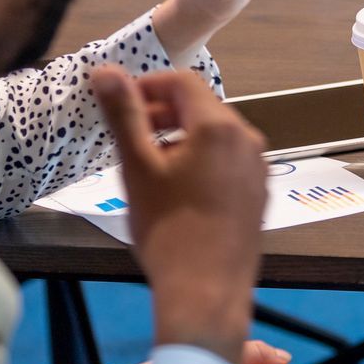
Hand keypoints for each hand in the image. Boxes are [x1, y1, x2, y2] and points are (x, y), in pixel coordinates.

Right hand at [91, 65, 268, 357]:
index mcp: (219, 127)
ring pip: (215, 137)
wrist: (206, 292)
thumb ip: (123, 114)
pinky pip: (227, 163)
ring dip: (180, 139)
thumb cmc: (168, 230)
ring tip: (148, 166)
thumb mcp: (137, 167)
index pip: (183, 82)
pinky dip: (200, 162)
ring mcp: (258, 169)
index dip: (148, 86)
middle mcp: (247, 140)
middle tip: (128, 134)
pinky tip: (176, 191)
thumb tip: (104, 71)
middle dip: (163, 113)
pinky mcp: (259, 195)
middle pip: (202, 108)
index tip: (120, 102)